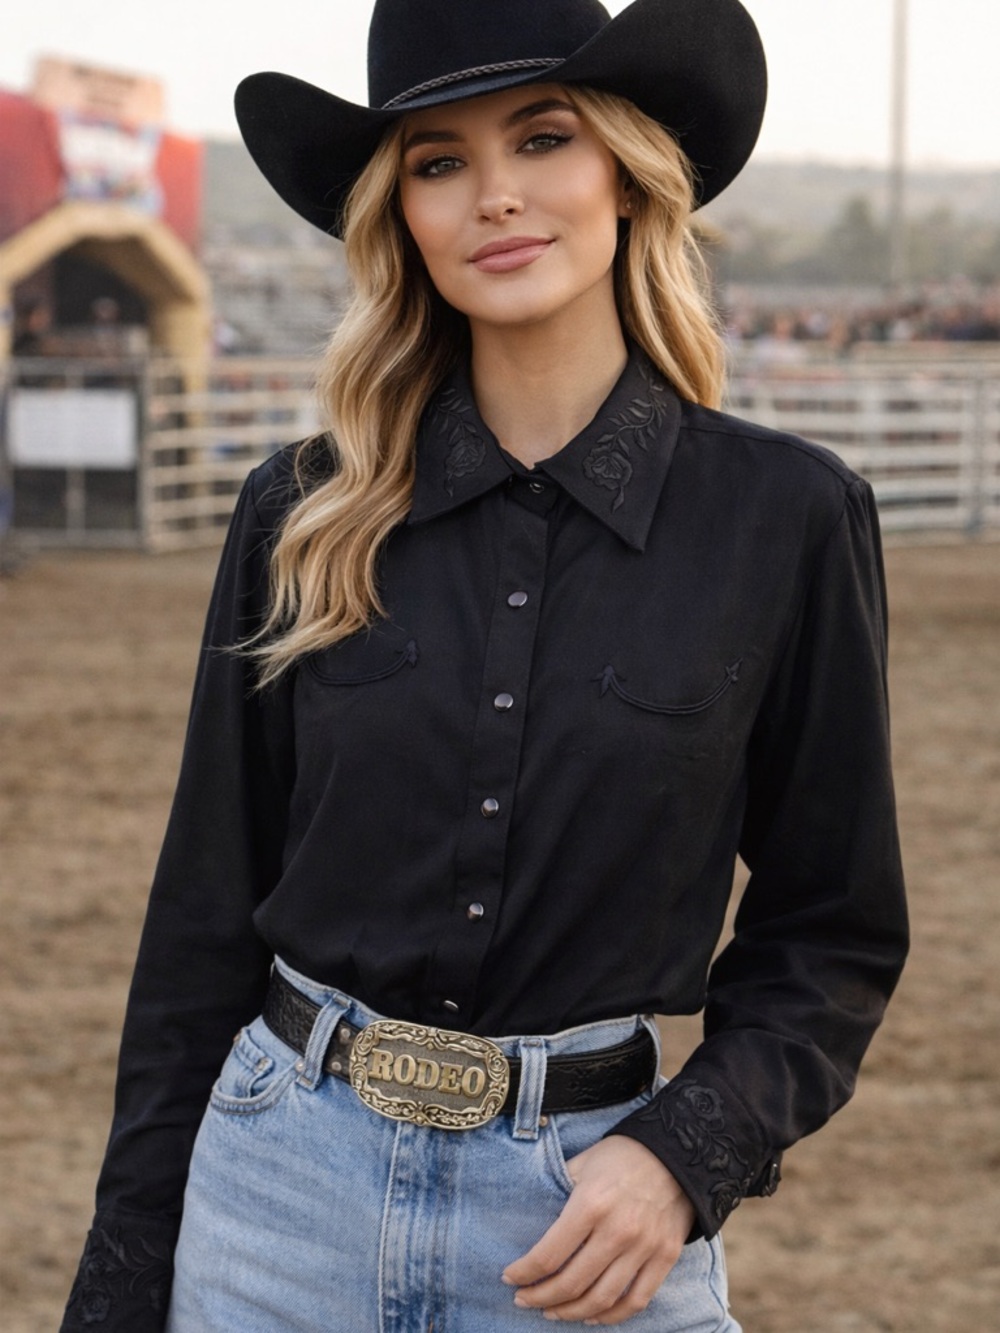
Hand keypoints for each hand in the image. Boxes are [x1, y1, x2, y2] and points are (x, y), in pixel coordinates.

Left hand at [502, 1135, 695, 1324]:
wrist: (677, 1152)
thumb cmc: (622, 1156)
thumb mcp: (583, 1163)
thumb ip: (558, 1192)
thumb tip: (535, 1223)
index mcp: (591, 1204)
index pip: (549, 1254)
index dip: (524, 1272)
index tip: (509, 1277)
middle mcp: (618, 1230)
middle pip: (571, 1283)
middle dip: (540, 1297)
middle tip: (524, 1299)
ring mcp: (645, 1248)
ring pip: (601, 1299)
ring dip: (571, 1312)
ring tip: (552, 1312)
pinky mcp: (665, 1258)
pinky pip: (636, 1301)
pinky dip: (611, 1316)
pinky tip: (592, 1315)